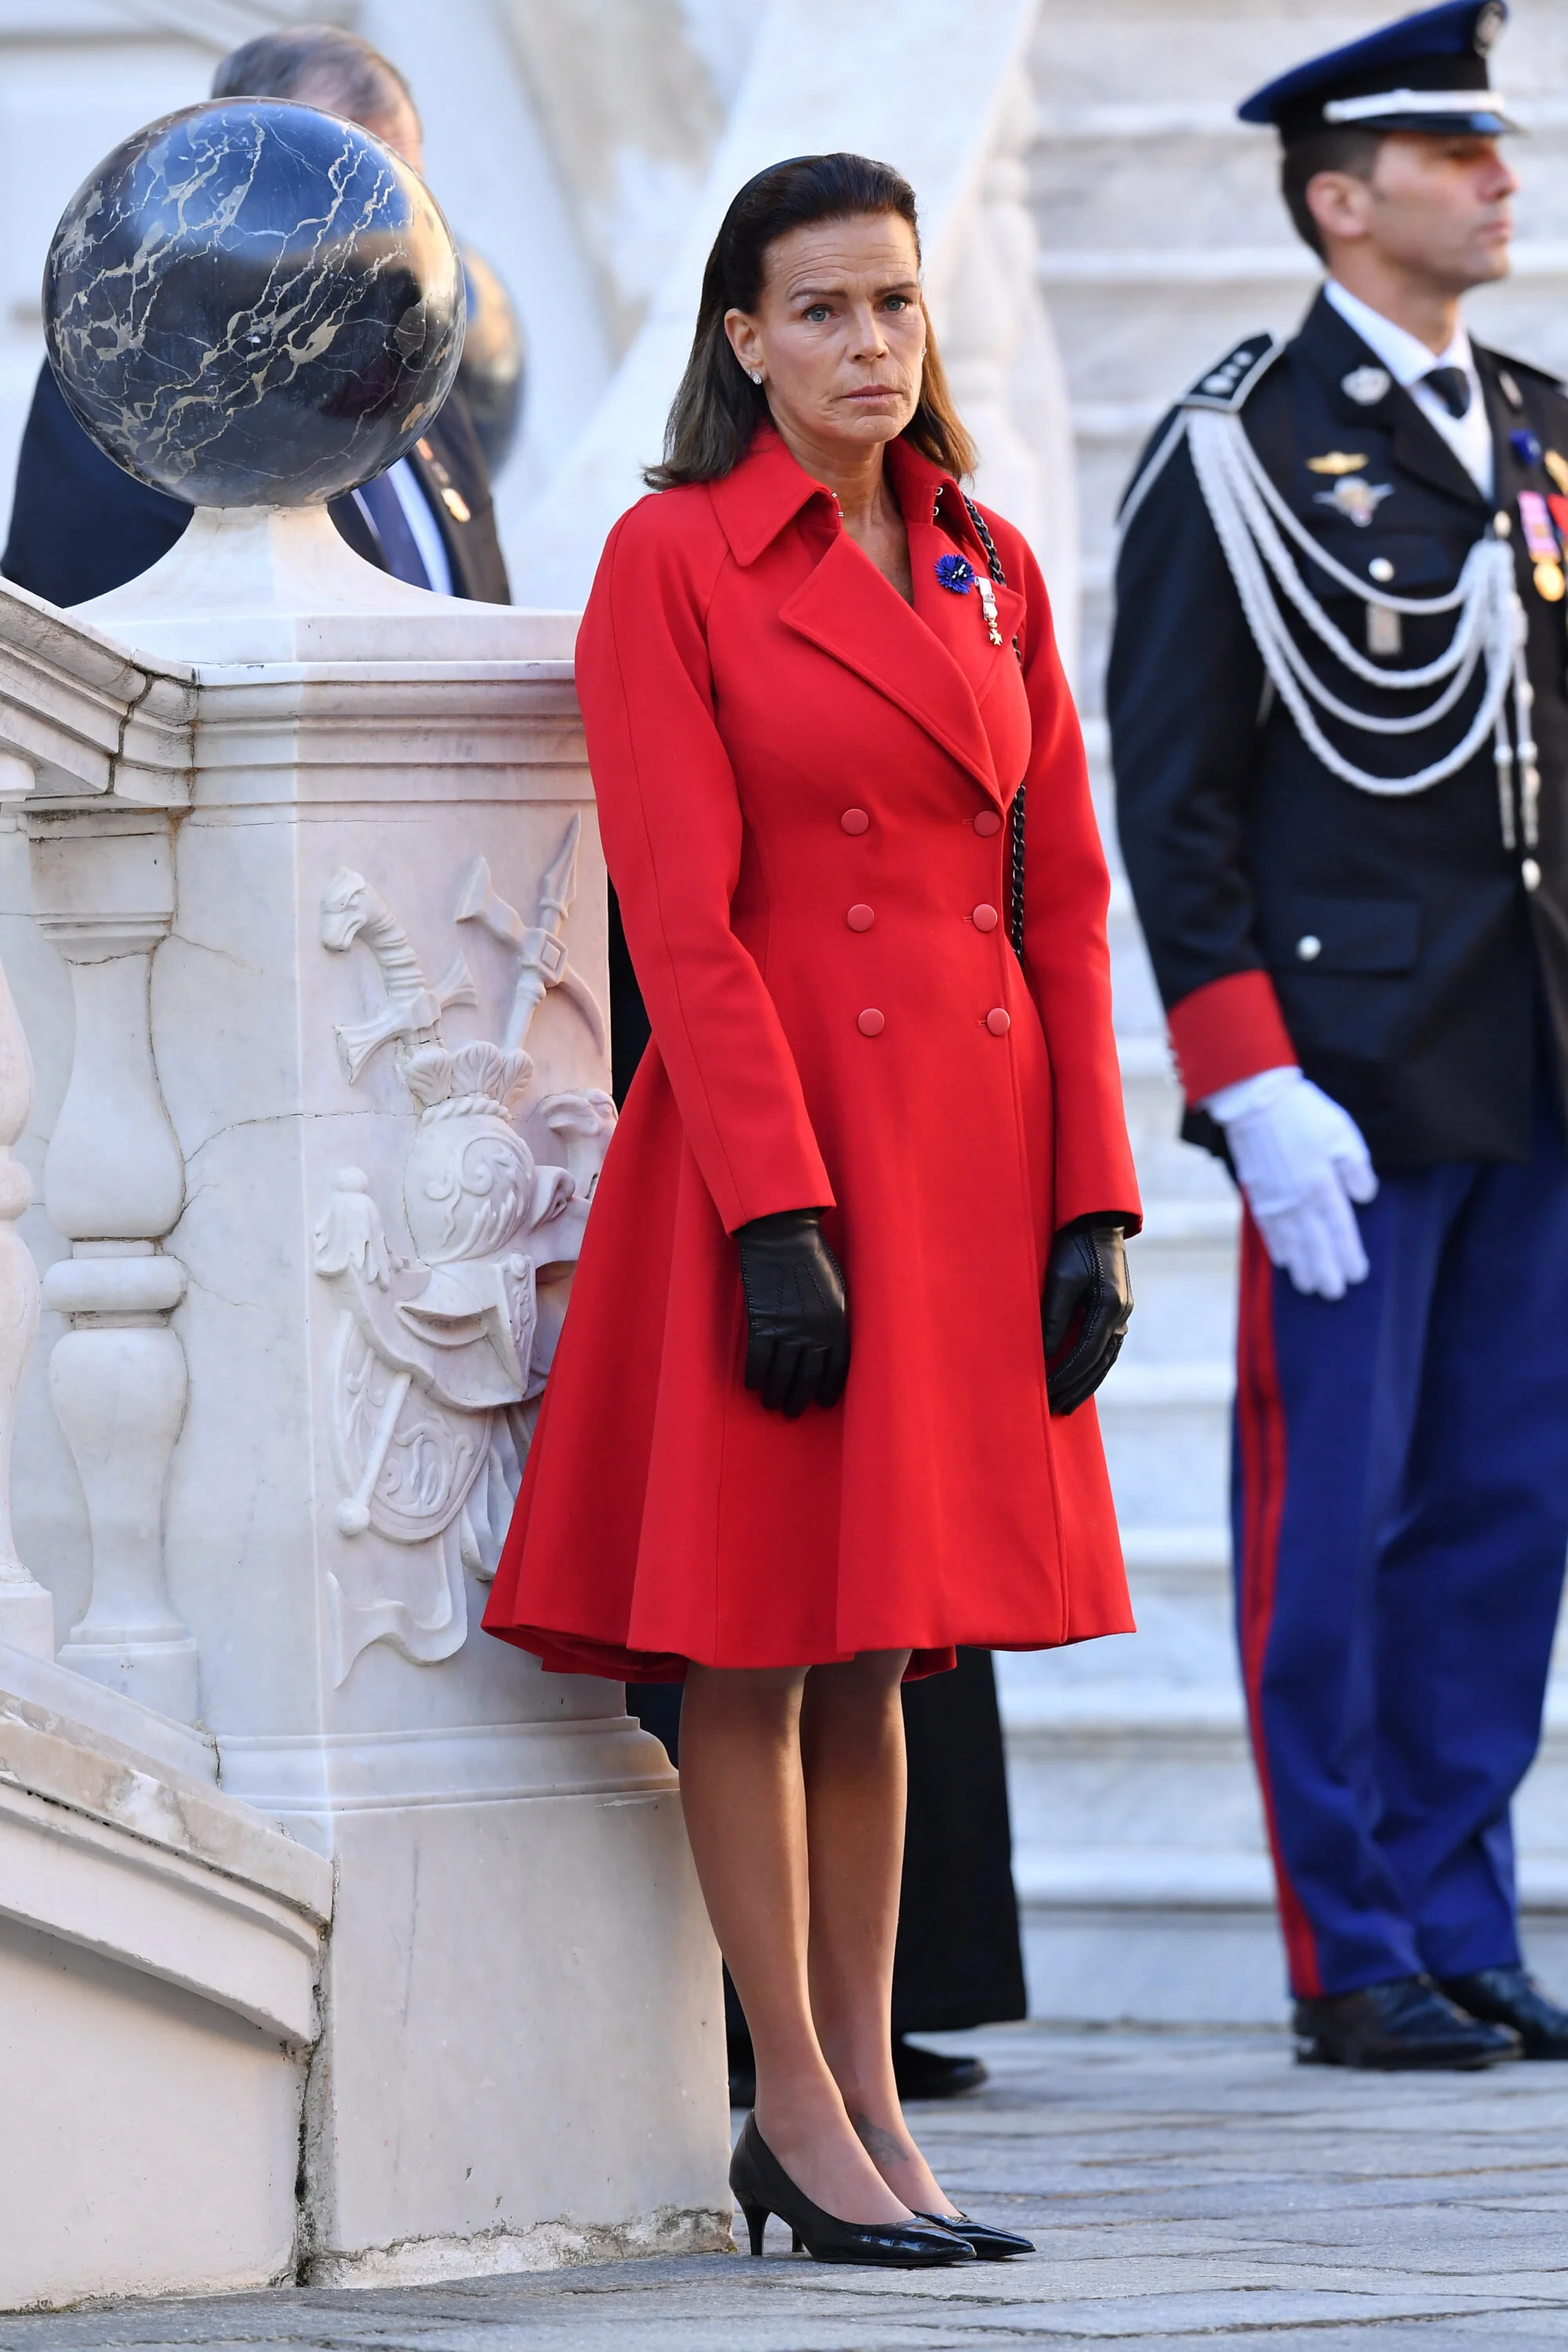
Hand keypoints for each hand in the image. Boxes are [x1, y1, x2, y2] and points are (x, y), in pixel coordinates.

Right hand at [736, 1209, 849, 1416]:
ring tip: (771, 1404)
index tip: (821, 1402)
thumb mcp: (837, 1289)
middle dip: (799, 1399)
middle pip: (807, 1378)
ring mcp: (788, 1330)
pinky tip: (751, 1384)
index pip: (836, 1369)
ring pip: (781, 1375)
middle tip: (791, 1412)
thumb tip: (830, 1342)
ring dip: (775, 1393)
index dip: (827, 1389)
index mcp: (837, 1324)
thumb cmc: (813, 1257)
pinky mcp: (762, 1324)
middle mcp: (815, 1333)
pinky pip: (757, 1360)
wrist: (784, 1237)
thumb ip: (835, 1318)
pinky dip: (753, 1375)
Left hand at [1043, 1220, 1131, 1415]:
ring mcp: (1123, 1312)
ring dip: (1086, 1383)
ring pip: (1106, 1359)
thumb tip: (1045, 1352)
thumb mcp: (1060, 1276)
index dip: (1065, 1375)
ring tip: (1065, 1403)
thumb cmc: (1074, 1244)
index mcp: (1109, 1305)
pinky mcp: (1117, 1310)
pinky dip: (1093, 1367)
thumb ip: (1055, 1316)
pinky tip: (1080, 1379)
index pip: (1085, 1353)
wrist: (1097, 1221)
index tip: (1045, 1391)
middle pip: (1099, 1363)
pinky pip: (1107, 1348)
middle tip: (1053, 1408)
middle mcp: (1121, 1313)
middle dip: (1075, 1387)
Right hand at [1205, 1066, 1376, 1299]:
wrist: (1256, 1101)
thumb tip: (1365, 1198)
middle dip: (1326, 1272)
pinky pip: (1269, 1230)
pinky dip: (1278, 1248)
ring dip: (1302, 1268)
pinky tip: (1284, 1261)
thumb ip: (1356, 1168)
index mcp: (1324, 1186)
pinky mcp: (1257, 1195)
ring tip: (1310, 1287)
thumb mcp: (1343, 1133)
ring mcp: (1275, 1201)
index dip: (1349, 1255)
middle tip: (1334, 1294)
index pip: (1340, 1230)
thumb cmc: (1305, 1114)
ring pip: (1292, 1243)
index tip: (1358, 1276)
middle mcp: (1299, 1201)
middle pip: (1315, 1245)